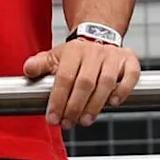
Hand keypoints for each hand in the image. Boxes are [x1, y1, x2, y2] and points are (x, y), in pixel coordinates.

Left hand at [22, 34, 140, 127]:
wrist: (99, 36)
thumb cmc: (76, 55)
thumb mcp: (54, 57)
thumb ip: (40, 65)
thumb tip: (28, 69)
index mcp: (74, 51)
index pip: (65, 78)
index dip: (58, 100)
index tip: (53, 118)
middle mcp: (95, 52)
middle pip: (85, 83)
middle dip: (75, 107)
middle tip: (68, 123)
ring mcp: (114, 56)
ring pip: (107, 82)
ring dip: (96, 105)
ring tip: (85, 121)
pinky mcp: (130, 61)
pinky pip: (131, 76)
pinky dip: (123, 90)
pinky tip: (113, 103)